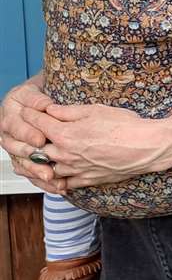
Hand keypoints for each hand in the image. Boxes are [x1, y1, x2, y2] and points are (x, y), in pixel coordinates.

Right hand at [2, 77, 64, 193]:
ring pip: (22, 164)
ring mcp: (16, 150)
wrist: (32, 104)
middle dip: (32, 158)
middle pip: (17, 150)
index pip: (15, 127)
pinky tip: (56, 186)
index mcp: (8, 118)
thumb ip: (37, 100)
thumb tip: (45, 106)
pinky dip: (42, 181)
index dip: (27, 134)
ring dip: (36, 173)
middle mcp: (8, 136)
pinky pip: (30, 173)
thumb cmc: (34, 97)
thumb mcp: (33, 93)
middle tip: (47, 164)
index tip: (41, 139)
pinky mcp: (24, 161)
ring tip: (52, 178)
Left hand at [24, 103, 171, 188]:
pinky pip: (63, 182)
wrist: (145, 147)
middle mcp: (64, 154)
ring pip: (46, 167)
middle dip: (33, 138)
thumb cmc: (124, 126)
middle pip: (36, 147)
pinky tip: (60, 171)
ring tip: (45, 152)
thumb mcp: (95, 110)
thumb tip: (49, 109)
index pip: (37, 123)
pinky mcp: (85, 180)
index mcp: (64, 134)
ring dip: (43, 160)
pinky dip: (57, 177)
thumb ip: (68, 111)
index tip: (29, 111)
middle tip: (35, 131)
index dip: (31, 114)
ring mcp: (73, 169)